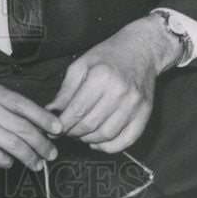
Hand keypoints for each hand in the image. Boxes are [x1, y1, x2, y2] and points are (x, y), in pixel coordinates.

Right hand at [0, 84, 62, 170]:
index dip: (44, 118)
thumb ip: (13, 110)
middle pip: (22, 128)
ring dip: (30, 157)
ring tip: (37, 163)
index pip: (23, 104)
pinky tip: (11, 162)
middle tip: (51, 153)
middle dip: (41, 143)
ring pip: (13, 145)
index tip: (58, 130)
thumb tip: (46, 127)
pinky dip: (9, 163)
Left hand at [45, 17, 181, 153]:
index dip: (63, 124)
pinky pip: (127, 140)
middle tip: (65, 131)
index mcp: (101, 77)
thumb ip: (66, 89)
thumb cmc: (108, 55)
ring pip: (106, 135)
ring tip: (80, 134)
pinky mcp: (145, 113)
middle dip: (73, 132)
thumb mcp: (81, 64)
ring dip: (89, 140)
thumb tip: (51, 110)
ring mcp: (135, 105)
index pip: (77, 110)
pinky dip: (110, 147)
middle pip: (91, 125)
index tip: (53, 129)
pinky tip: (98, 142)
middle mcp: (120, 92)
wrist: (141, 50)